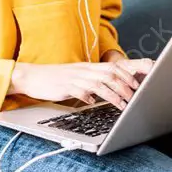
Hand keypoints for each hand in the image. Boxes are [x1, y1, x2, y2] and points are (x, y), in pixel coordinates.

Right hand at [8, 58, 154, 109]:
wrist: (32, 76)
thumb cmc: (56, 80)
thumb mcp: (76, 79)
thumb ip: (92, 83)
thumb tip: (106, 93)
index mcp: (89, 67)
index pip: (113, 66)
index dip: (128, 74)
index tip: (139, 84)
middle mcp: (84, 70)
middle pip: (111, 74)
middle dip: (126, 85)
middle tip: (136, 96)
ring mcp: (75, 77)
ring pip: (100, 83)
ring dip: (114, 94)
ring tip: (123, 105)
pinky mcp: (66, 86)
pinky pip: (81, 90)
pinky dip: (90, 97)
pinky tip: (94, 103)